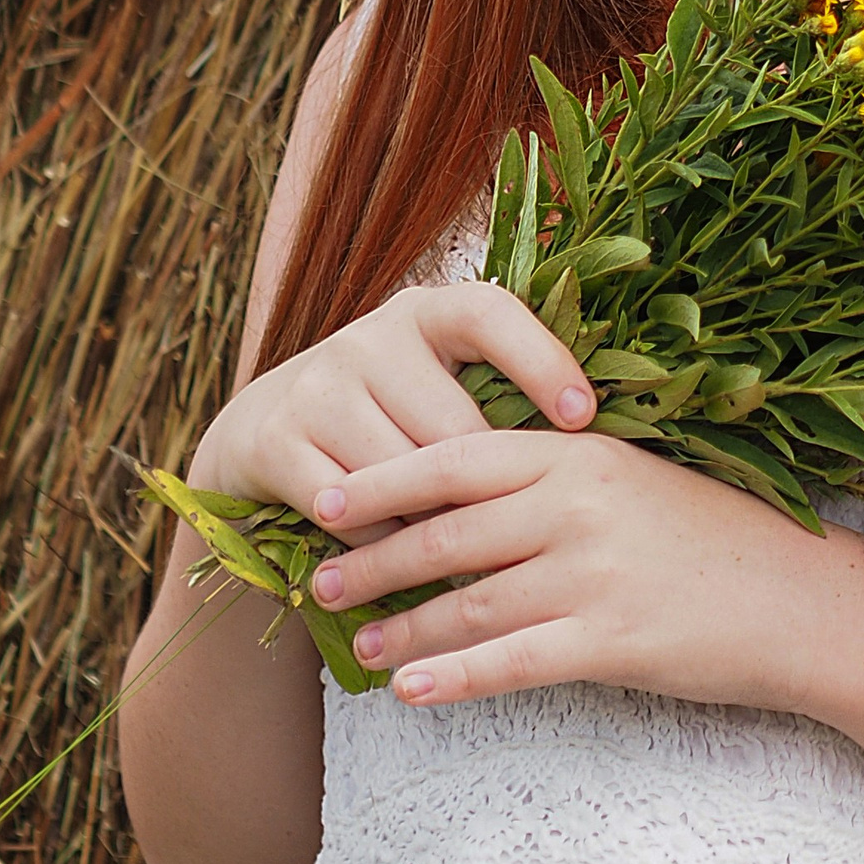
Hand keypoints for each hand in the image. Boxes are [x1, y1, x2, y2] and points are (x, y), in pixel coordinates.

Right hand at [185, 284, 596, 521]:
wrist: (266, 437)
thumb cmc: (393, 421)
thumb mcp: (442, 390)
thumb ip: (499, 404)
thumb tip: (597, 456)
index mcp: (428, 313)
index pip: (490, 314)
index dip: (541, 360)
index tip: (584, 416)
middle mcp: (370, 336)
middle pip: (454, 429)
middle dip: (482, 493)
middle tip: (513, 534)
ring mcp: (317, 384)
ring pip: (403, 478)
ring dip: (430, 526)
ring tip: (452, 549)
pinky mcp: (274, 440)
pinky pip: (350, 513)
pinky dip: (378, 544)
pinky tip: (392, 551)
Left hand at [305, 422, 856, 709]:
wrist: (803, 601)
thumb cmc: (716, 542)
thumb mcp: (634, 483)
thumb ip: (557, 483)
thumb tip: (467, 506)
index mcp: (579, 454)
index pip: (455, 458)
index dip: (383, 480)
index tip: (325, 499)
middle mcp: (579, 505)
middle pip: (448, 532)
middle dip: (374, 560)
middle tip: (320, 582)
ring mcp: (594, 574)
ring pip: (468, 602)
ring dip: (402, 628)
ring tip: (359, 649)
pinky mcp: (612, 641)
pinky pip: (511, 662)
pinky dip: (454, 678)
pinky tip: (413, 692)